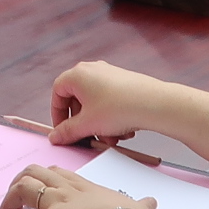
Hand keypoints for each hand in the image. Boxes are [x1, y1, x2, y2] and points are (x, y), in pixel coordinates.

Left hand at [0, 163, 151, 208]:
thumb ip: (144, 206)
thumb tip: (151, 203)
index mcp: (89, 188)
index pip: (61, 174)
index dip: (47, 177)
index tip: (41, 184)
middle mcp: (69, 191)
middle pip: (37, 173)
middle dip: (22, 182)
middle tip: (16, 199)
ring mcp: (58, 205)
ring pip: (24, 188)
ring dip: (9, 200)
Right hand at [45, 59, 176, 146]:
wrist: (153, 104)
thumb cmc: (118, 108)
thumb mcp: (87, 124)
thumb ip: (67, 131)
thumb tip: (55, 136)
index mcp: (77, 74)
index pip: (58, 92)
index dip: (57, 114)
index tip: (62, 129)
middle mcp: (92, 70)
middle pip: (77, 99)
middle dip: (82, 123)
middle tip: (86, 137)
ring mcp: (109, 74)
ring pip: (95, 103)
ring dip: (98, 124)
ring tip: (109, 138)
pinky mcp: (124, 82)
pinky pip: (110, 101)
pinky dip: (111, 118)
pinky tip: (121, 131)